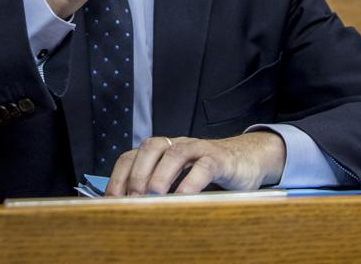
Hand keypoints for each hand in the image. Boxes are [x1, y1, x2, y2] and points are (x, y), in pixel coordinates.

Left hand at [106, 132, 286, 194]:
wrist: (249, 160)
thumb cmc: (210, 176)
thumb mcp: (180, 183)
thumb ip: (158, 192)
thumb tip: (129, 216)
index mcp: (162, 151)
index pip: (131, 156)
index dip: (118, 178)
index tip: (111, 202)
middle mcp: (178, 145)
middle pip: (150, 148)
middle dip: (136, 174)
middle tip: (131, 200)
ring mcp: (200, 149)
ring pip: (175, 152)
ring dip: (160, 175)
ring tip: (154, 197)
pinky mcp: (220, 159)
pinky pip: (205, 166)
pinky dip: (192, 182)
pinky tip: (184, 198)